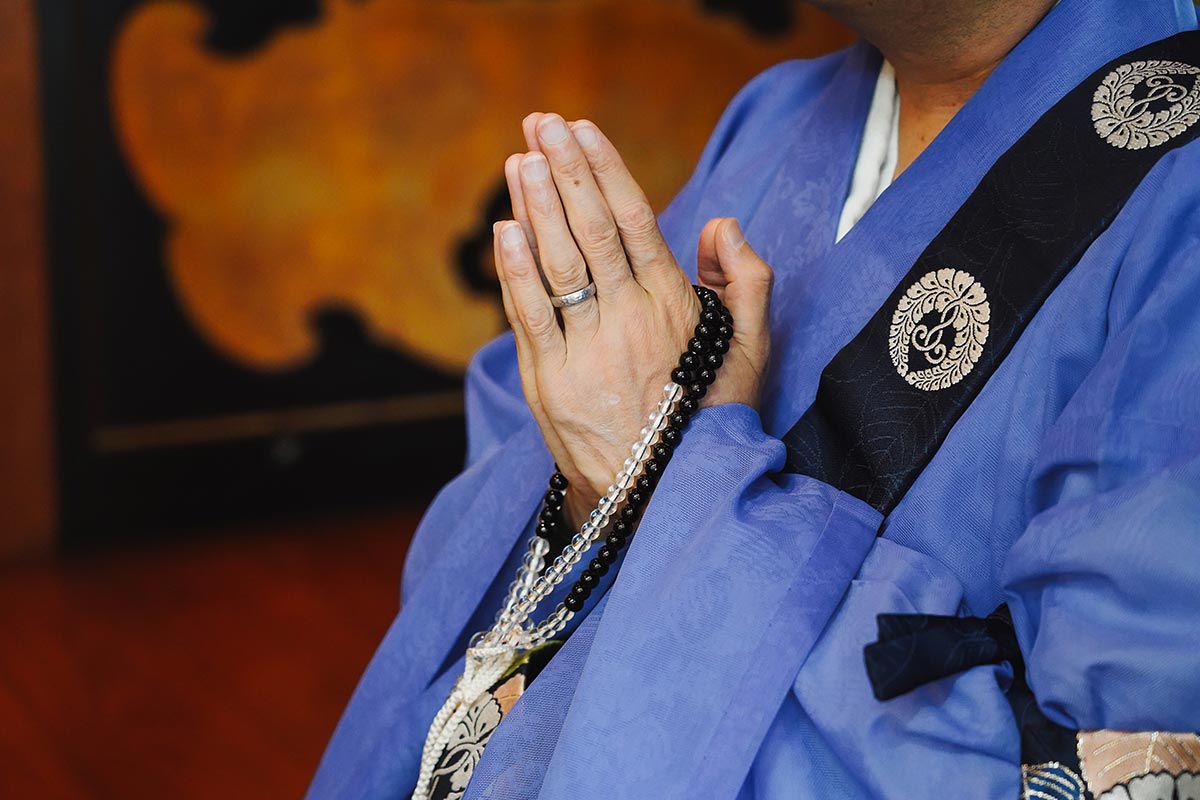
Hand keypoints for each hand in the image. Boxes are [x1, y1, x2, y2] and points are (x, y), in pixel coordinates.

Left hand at [492, 113, 772, 524]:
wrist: (667, 496)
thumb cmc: (709, 418)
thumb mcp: (750, 349)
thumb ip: (746, 280)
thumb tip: (721, 224)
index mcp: (674, 306)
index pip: (636, 220)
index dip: (604, 170)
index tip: (581, 130)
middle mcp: (630, 320)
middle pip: (592, 229)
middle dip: (563, 170)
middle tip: (540, 123)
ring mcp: (587, 351)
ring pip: (559, 264)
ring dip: (535, 206)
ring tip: (519, 158)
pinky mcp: (551, 383)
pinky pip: (530, 316)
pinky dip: (515, 270)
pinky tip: (504, 228)